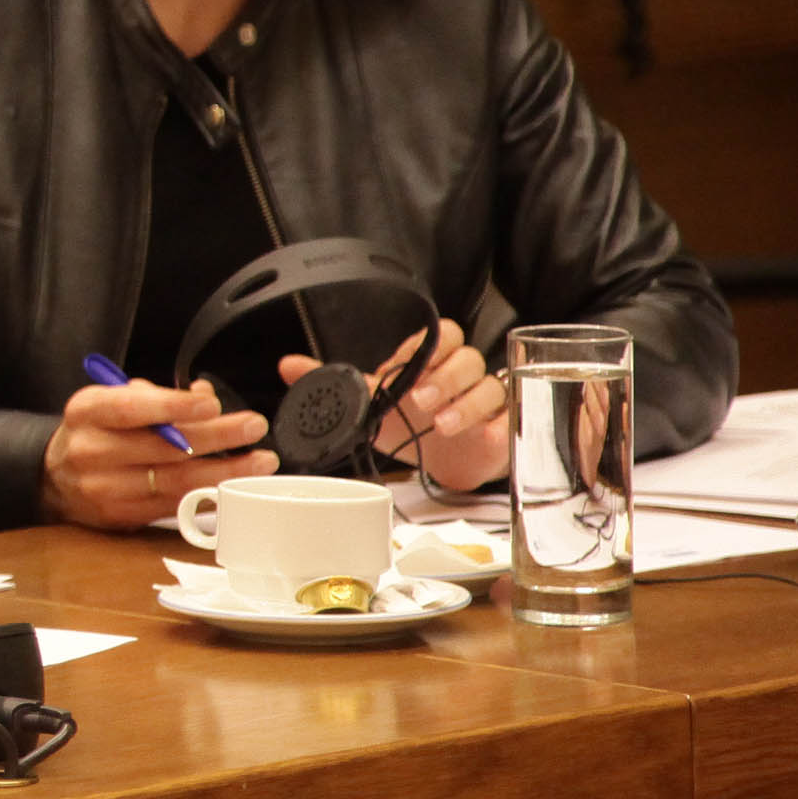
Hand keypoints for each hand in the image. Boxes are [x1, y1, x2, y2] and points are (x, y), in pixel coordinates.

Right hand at [39, 378, 269, 529]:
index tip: (213, 404)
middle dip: (216, 437)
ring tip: (259, 462)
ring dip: (224, 472)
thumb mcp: (109, 400)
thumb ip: (154, 397)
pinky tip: (233, 486)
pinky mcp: (120, 517)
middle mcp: (91, 451)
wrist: (54, 478)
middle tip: (253, 426)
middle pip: (163, 448)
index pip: (133, 409)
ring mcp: (104, 489)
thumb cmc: (93, 431)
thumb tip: (205, 396)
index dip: (175, 407)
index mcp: (87, 412)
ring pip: (174, 483)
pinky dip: (207, 496)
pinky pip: (172, 507)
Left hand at [287, 318, 504, 491]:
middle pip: (467, 358)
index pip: (441, 336)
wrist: (441, 462)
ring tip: (441, 425)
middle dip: (444, 377)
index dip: (426, 349)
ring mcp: (488, 400)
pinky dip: (498, 426)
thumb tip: (287, 365)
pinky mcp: (504, 428)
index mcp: (433, 360)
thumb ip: (331, 380)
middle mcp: (464, 375)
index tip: (404, 368)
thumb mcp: (372, 401)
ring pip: (491, 387)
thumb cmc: (411, 423)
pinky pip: (510, 420)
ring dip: (466, 404)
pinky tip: (485, 435)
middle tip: (420, 400)